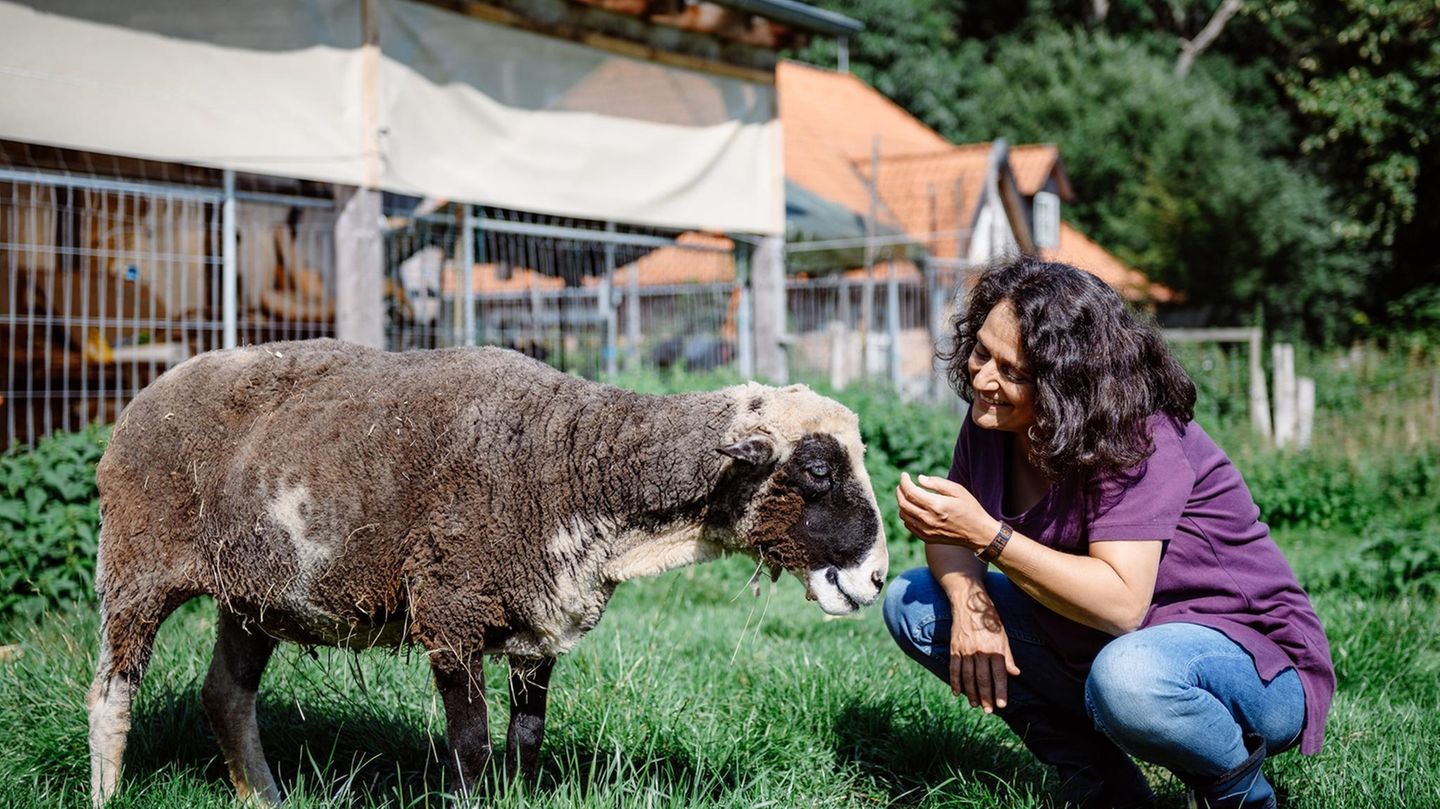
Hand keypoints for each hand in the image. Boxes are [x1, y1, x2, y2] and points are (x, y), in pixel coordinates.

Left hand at [896, 472, 996, 551]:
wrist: (977, 533)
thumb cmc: (970, 508)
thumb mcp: (958, 490)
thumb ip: (937, 483)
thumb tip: (919, 479)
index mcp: (936, 506)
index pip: (910, 492)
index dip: (904, 481)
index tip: (904, 475)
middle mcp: (929, 519)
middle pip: (903, 503)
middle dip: (900, 491)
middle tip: (902, 484)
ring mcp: (926, 530)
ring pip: (903, 514)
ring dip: (901, 502)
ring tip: (907, 494)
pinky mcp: (926, 538)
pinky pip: (908, 524)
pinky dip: (906, 514)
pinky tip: (913, 508)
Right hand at [949, 589, 1020, 712]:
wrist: (968, 603)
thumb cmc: (989, 621)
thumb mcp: (1003, 636)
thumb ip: (1008, 657)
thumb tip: (1015, 674)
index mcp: (995, 649)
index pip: (999, 675)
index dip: (1000, 691)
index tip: (1001, 705)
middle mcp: (980, 651)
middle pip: (982, 679)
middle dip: (986, 697)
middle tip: (988, 711)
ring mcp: (965, 650)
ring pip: (968, 677)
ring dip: (971, 693)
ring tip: (975, 705)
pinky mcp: (954, 648)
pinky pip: (954, 669)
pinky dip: (955, 682)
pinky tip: (957, 693)